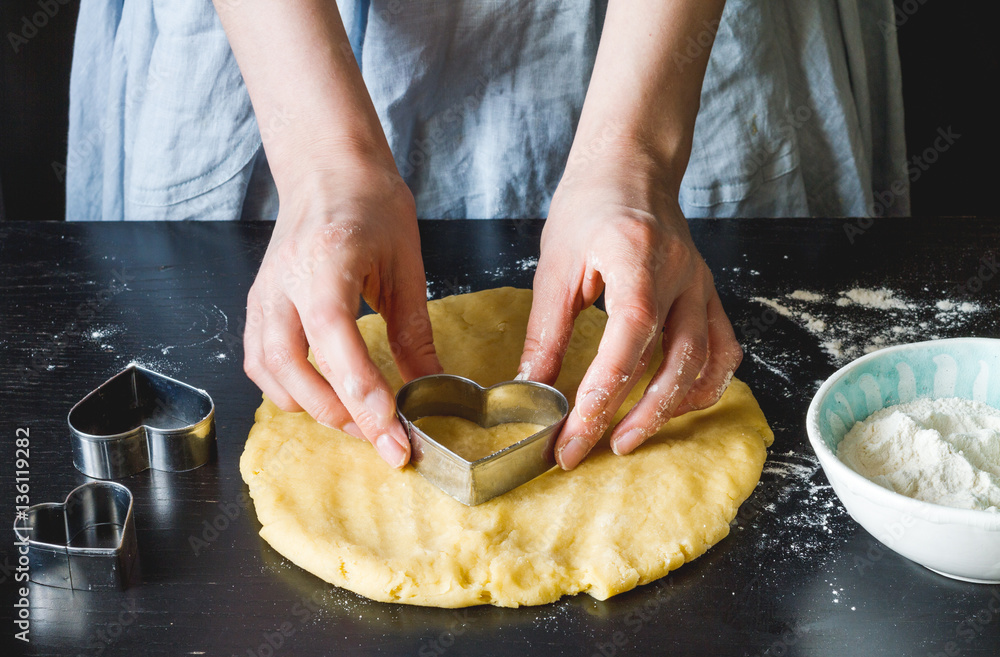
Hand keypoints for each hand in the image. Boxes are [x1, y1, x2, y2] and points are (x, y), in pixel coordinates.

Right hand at [243, 155, 441, 467]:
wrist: (328, 170)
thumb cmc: (371, 205)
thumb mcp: (406, 265)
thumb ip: (414, 332)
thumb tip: (431, 387)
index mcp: (326, 260)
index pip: (335, 339)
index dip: (363, 393)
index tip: (394, 434)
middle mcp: (284, 280)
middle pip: (291, 367)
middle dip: (338, 413)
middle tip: (382, 436)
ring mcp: (263, 294)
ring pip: (270, 372)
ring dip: (312, 407)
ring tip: (359, 419)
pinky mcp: (258, 305)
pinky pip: (260, 363)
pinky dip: (288, 391)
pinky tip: (322, 397)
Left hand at [518, 148, 741, 468]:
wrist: (629, 167)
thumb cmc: (587, 207)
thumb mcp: (554, 266)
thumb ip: (548, 332)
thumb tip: (531, 391)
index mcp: (638, 261)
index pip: (626, 346)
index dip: (599, 400)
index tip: (570, 439)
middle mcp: (681, 275)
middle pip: (676, 363)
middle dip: (638, 416)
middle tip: (600, 447)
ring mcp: (702, 284)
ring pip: (708, 362)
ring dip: (673, 407)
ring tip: (633, 435)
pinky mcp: (708, 293)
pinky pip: (724, 348)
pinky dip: (704, 383)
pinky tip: (675, 402)